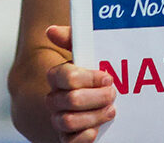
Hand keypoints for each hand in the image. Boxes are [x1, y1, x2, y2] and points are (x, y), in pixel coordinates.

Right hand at [44, 25, 117, 142]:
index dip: (87, 78)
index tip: (107, 76)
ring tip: (111, 110)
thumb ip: (73, 38)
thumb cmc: (97, 73)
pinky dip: (85, 136)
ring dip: (94, 116)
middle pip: (69, 100)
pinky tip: (99, 129)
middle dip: (96, 97)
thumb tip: (51, 31)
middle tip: (113, 93)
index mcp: (59, 77)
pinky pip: (70, 142)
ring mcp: (60, 119)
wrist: (109, 95)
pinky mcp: (68, 138)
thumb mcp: (91, 52)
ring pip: (67, 121)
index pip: (63, 76)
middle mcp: (55, 99)